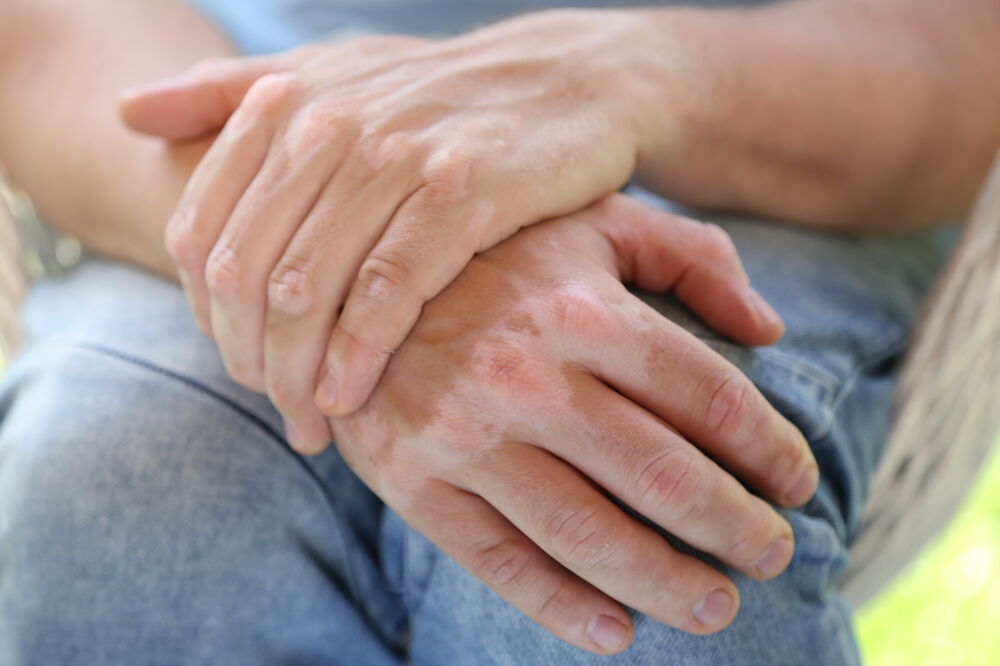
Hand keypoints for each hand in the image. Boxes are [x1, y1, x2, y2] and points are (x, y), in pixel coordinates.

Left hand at [118, 10, 675, 450]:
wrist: (569, 82)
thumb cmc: (440, 96)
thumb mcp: (331, 73)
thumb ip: (225, 93)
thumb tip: (124, 111)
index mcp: (285, 103)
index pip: (199, 233)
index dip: (204, 317)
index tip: (238, 363)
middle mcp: (330, 125)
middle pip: (246, 273)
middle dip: (249, 361)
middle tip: (276, 409)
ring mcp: (398, 158)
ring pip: (311, 289)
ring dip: (299, 374)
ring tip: (312, 421)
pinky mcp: (466, 191)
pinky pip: (390, 290)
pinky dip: (360, 353)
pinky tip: (352, 394)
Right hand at [326, 194, 817, 654]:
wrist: (349, 282)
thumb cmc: (493, 254)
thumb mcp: (592, 221)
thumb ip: (691, 257)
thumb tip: (770, 330)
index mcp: (578, 305)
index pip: (707, 396)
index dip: (770, 449)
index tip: (797, 483)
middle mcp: (523, 373)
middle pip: (663, 477)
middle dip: (737, 528)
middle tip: (772, 555)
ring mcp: (461, 435)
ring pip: (590, 536)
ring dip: (668, 585)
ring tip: (716, 608)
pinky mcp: (413, 483)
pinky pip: (501, 563)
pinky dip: (564, 609)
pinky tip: (616, 632)